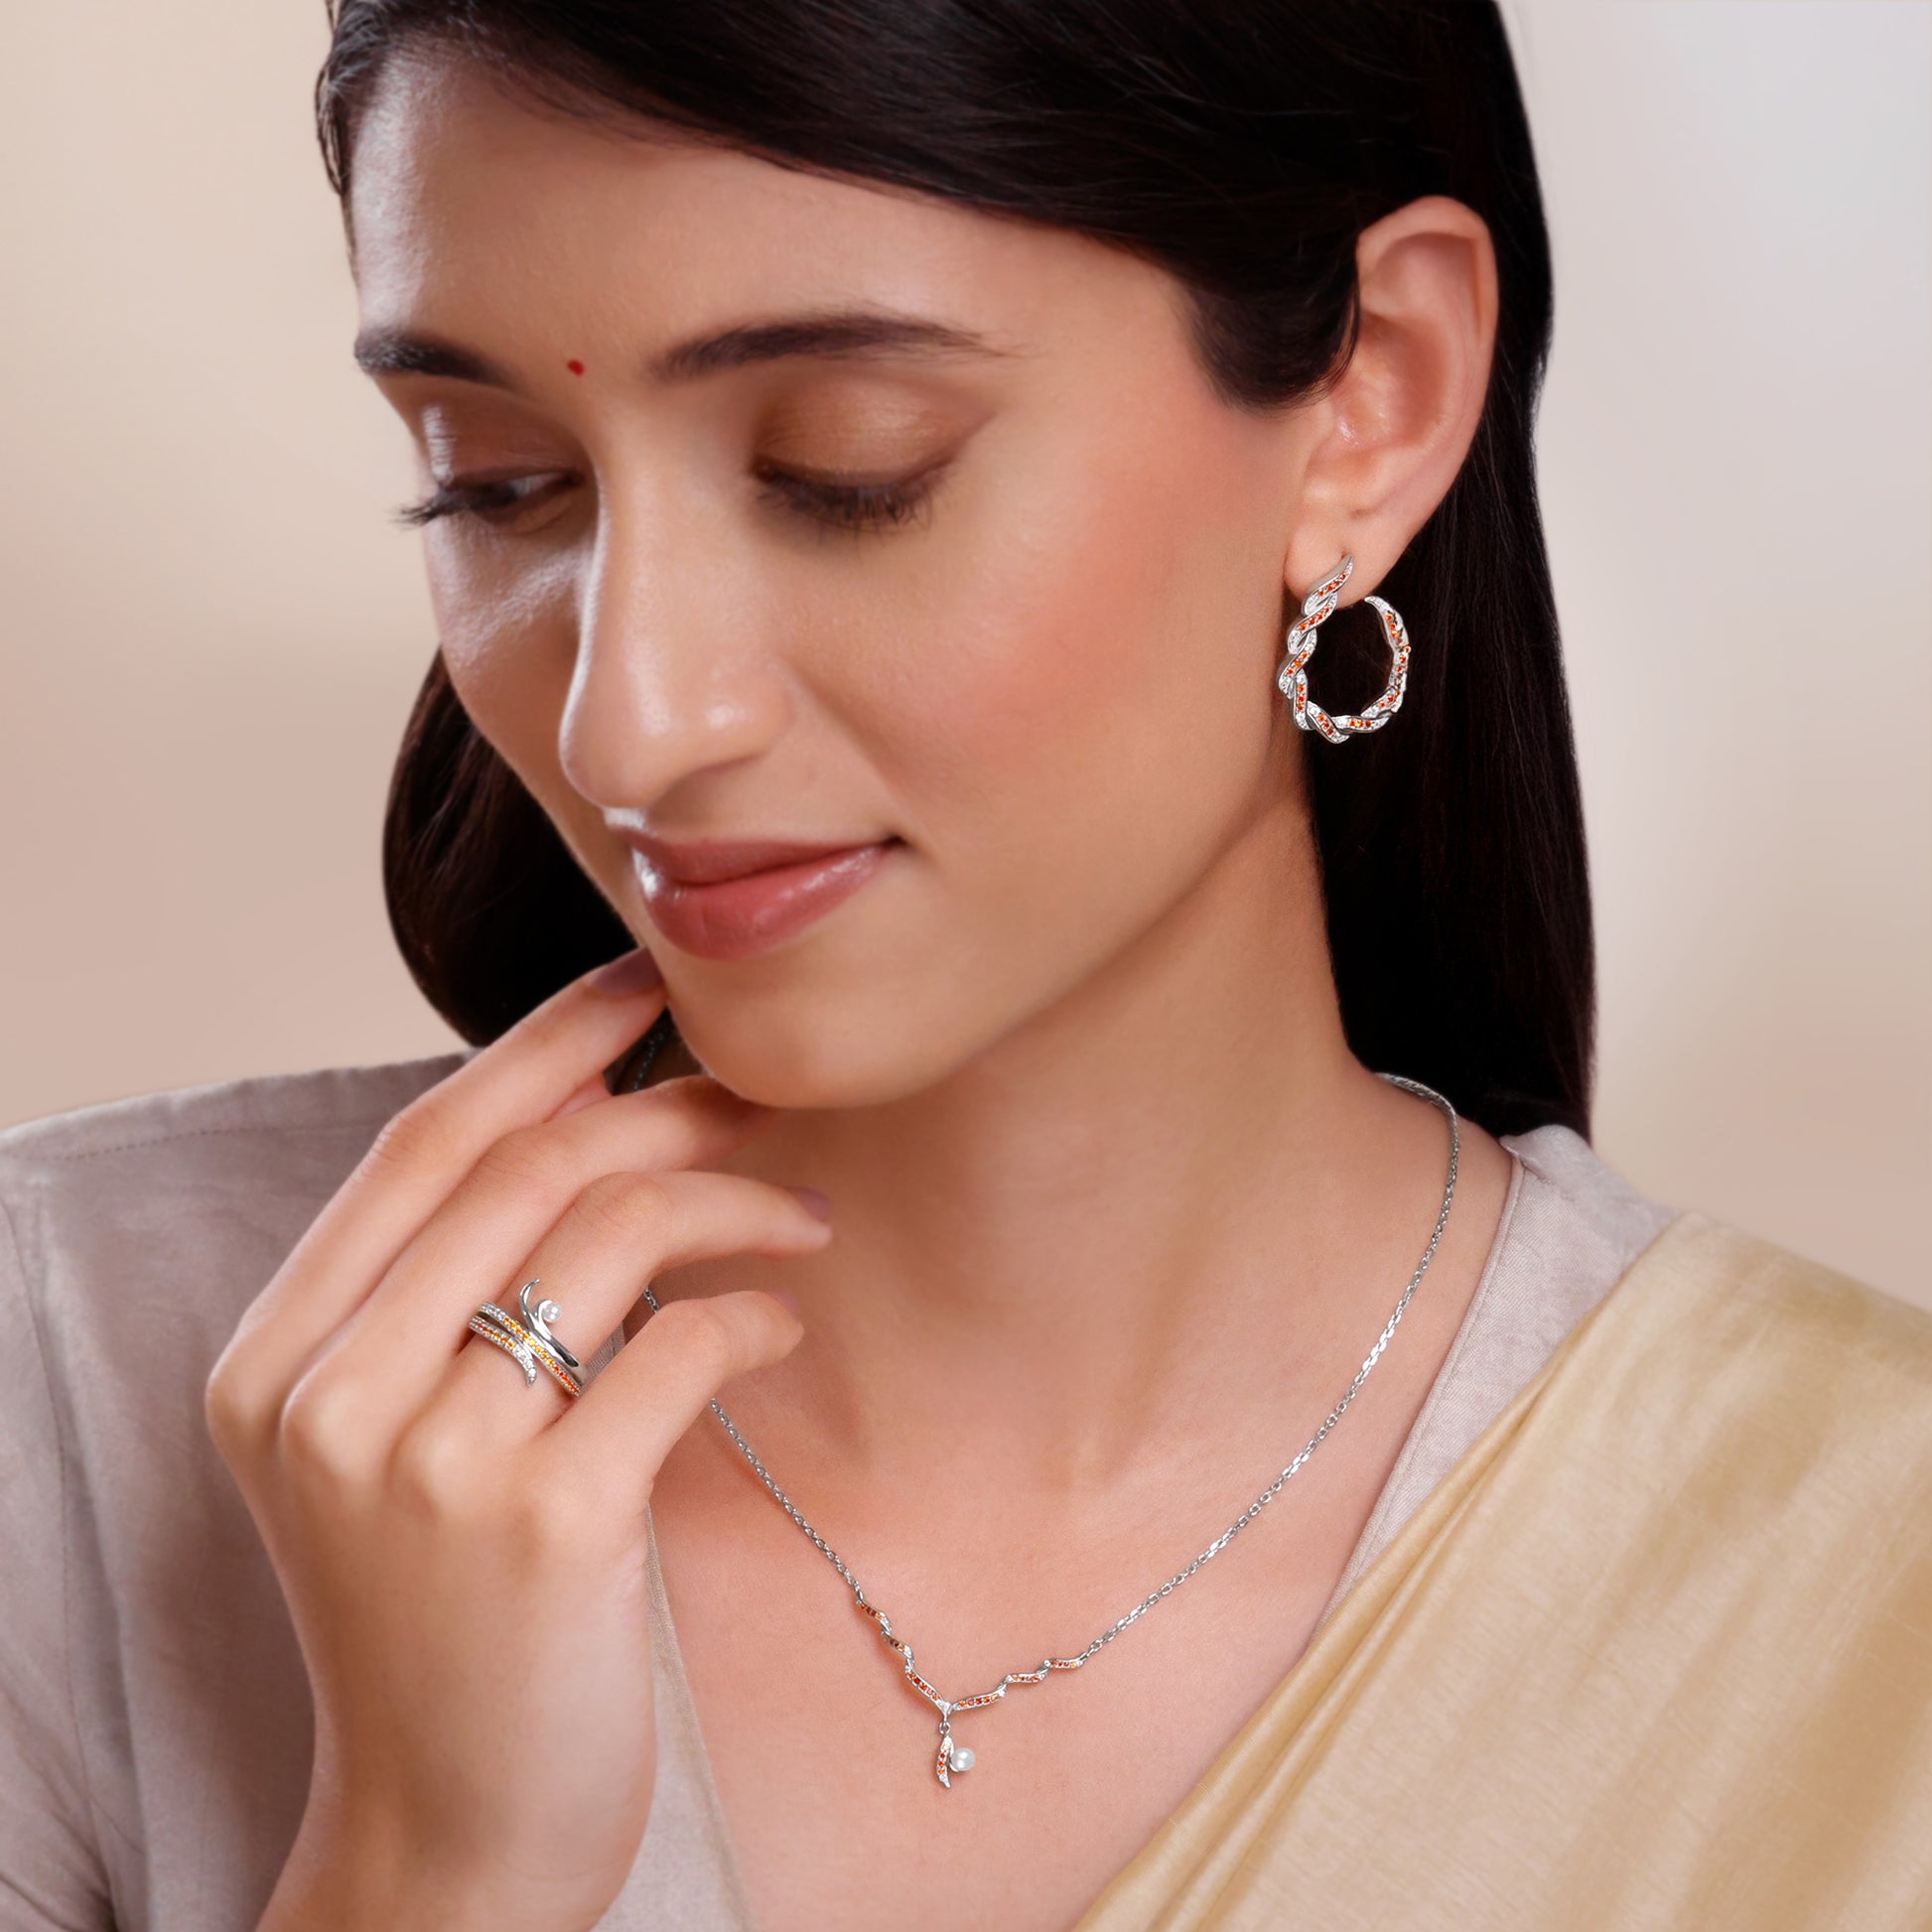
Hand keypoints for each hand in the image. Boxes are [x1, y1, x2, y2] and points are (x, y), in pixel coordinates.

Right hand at [204, 950, 830, 1931]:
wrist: (445, 1833)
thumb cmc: (443, 1622)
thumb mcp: (391, 1451)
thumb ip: (440, 1303)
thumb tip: (590, 1125)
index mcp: (279, 1359)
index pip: (425, 1142)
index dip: (545, 1043)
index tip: (642, 986)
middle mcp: (331, 1395)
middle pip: (528, 1166)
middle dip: (665, 1106)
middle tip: (763, 1098)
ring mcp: (430, 1461)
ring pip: (610, 1234)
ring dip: (732, 1200)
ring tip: (803, 1217)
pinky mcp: (544, 1525)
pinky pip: (680, 1347)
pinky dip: (752, 1317)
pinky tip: (782, 1328)